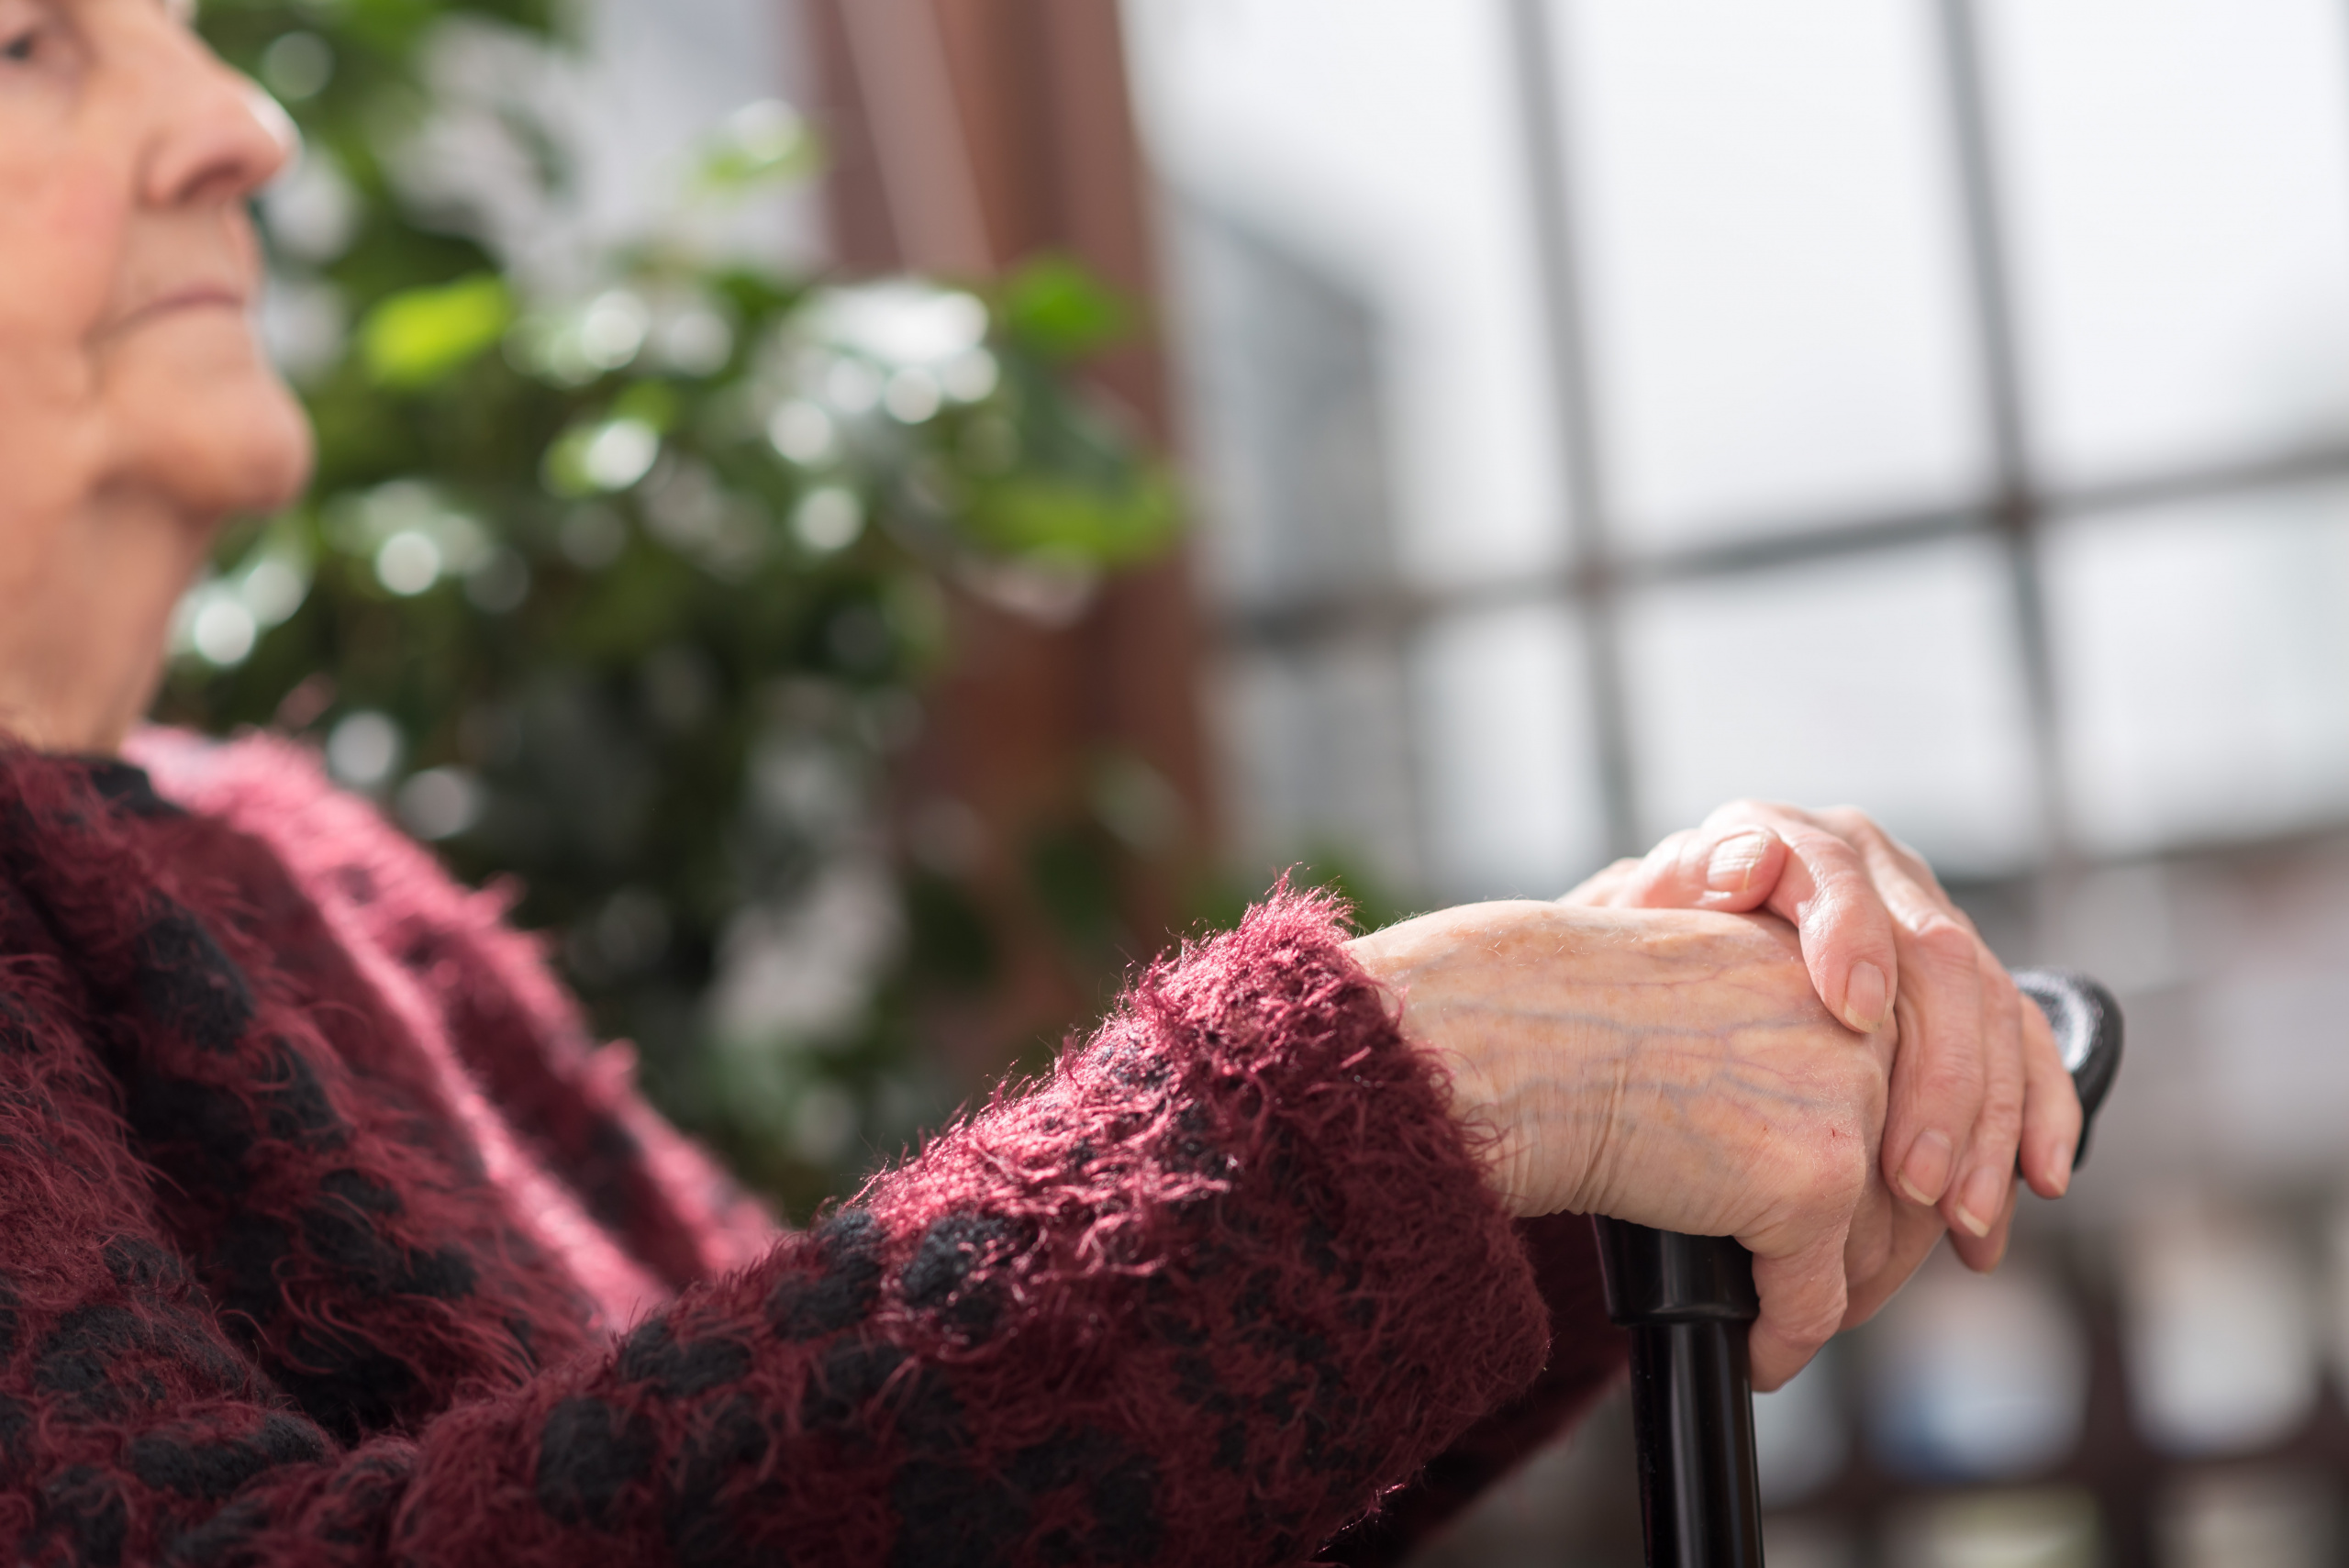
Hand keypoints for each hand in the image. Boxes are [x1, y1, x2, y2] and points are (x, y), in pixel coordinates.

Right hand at [1348, 900, 1929, 1390]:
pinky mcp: (1815, 1179)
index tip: (1862, 1224)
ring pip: (1872, 1248)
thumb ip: (1780, 1041)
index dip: (1891, 1177)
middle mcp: (1867, 1026)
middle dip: (1871, 1254)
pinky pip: (1814, 1300)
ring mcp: (1850, 1100)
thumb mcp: (1706, 1002)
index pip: (1913, 1093)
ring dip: (1828, 1303)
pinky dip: (1782, 1343)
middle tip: (1829, 1295)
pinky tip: (1754, 1354)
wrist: (1516, 1036)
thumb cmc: (1567, 1016)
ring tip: (1779, 1326)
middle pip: (1910, 1177)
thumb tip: (1829, 1133)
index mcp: (1841, 969)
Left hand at [1564, 802, 2079, 1274]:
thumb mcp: (1628, 924)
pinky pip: (2026, 1042)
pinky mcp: (1964, 980)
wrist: (1658, 982)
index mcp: (1781, 837)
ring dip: (1989, 1120)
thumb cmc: (1633, 964)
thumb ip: (1670, 887)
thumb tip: (1743, 863)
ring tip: (1961, 1216)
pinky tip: (2036, 1181)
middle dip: (1937, 1078)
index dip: (1849, 935)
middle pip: (1935, 957)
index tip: (1851, 1012)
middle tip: (1912, 1180)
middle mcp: (1867, 868)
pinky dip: (2037, 1115)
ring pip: (1992, 1009)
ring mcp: (1922, 919)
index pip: (1831, 872)